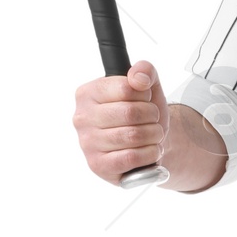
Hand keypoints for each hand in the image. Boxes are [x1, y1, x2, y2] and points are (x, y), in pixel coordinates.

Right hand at [73, 60, 167, 183]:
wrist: (147, 144)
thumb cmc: (142, 115)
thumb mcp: (147, 87)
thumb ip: (145, 71)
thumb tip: (138, 77)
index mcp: (88, 93)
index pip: (125, 88)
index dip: (144, 95)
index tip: (145, 100)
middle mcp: (82, 117)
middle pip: (130, 113)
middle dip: (152, 117)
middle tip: (153, 120)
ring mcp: (87, 143)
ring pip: (133, 136)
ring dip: (154, 136)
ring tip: (154, 135)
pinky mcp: (98, 165)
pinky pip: (131, 157)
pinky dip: (150, 154)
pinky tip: (150, 150)